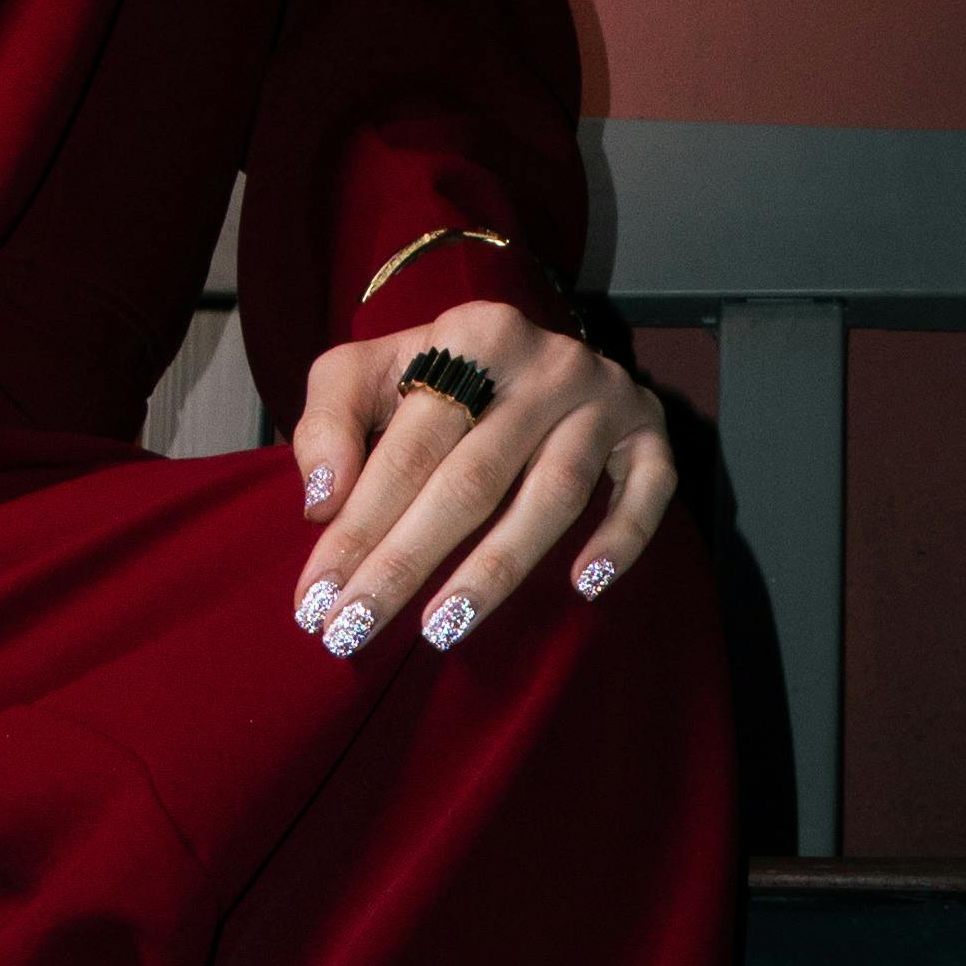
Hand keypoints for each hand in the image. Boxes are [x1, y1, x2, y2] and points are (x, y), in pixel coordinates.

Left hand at [286, 301, 675, 661]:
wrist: (516, 348)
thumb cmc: (427, 377)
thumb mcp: (362, 373)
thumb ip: (327, 423)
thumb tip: (323, 500)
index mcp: (471, 335)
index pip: (408, 448)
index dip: (358, 527)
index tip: (315, 598)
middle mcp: (546, 361)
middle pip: (472, 479)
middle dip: (406, 563)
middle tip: (355, 630)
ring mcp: (606, 396)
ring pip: (553, 495)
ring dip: (495, 570)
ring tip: (441, 630)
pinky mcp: (651, 430)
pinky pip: (648, 491)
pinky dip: (621, 539)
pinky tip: (584, 586)